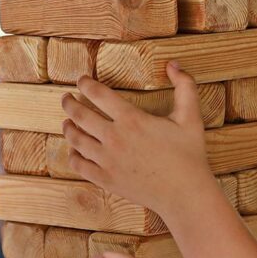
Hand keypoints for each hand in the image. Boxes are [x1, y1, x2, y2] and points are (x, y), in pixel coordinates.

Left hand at [60, 62, 216, 216]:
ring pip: (76, 140)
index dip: (85, 84)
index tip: (81, 80)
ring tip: (67, 122)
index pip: (98, 94)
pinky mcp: (106, 179)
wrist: (185, 194)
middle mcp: (114, 138)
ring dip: (68, 127)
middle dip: (69, 103)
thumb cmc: (189, 155)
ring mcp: (107, 160)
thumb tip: (173, 63)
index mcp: (131, 119)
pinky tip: (74, 150)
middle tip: (66, 98)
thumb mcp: (191, 116)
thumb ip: (184, 86)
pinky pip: (79, 165)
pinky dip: (73, 154)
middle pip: (79, 115)